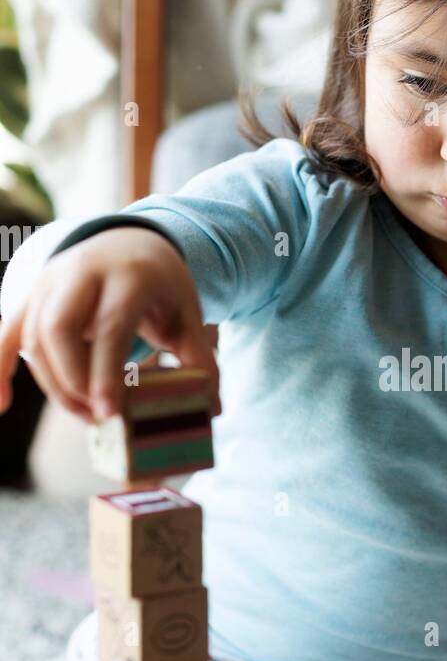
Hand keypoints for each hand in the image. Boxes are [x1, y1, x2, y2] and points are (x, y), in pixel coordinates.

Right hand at [0, 226, 220, 423]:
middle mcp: (82, 272)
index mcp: (128, 275)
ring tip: (85, 414)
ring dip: (53, 384)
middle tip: (98, 417)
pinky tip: (0, 404)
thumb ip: (200, 359)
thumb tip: (212, 409)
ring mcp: (50, 281)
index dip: (105, 373)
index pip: (109, 326)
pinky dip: (0, 367)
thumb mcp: (187, 315)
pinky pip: (7, 332)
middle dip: (73, 381)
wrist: (133, 242)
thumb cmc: (160, 286)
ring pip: (34, 336)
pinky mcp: (32, 296)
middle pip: (59, 329)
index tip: (108, 413)